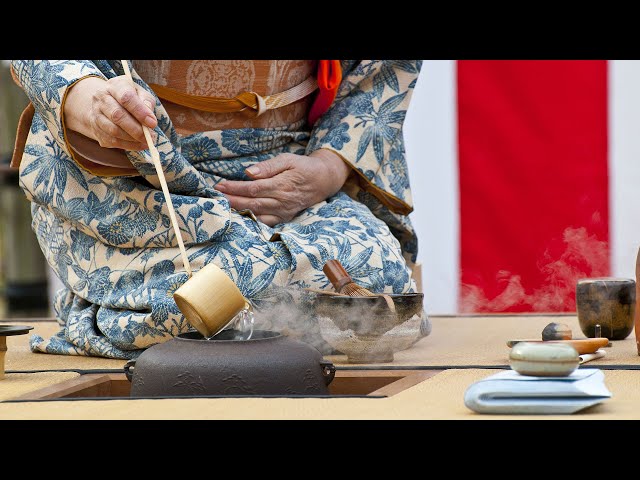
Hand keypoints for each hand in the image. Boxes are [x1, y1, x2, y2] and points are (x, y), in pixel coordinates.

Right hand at [63, 76, 156, 150]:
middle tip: (151, 137)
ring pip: (113, 131)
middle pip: (117, 115)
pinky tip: (139, 145)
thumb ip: (147, 103)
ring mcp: (96, 115)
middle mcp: (101, 99)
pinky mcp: (96, 130)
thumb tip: (150, 119)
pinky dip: (128, 145)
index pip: (126, 98)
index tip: (153, 123)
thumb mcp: (140, 93)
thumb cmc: (130, 98)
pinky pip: (112, 141)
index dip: (140, 112)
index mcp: (114, 86)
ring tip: (147, 141)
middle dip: (136, 129)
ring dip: (133, 139)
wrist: (107, 103)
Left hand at [215, 150, 350, 225]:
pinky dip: (252, 222)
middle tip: (215, 197)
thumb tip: (248, 172)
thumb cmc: (303, 167)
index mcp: (282, 185)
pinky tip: (239, 217)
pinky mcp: (284, 218)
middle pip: (251, 203)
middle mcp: (282, 201)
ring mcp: (283, 212)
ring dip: (238, 212)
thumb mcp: (288, 160)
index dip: (234, 188)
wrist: (323, 181)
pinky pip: (266, 223)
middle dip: (231, 200)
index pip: (252, 188)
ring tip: (223, 207)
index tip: (219, 185)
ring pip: (257, 215)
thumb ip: (268, 167)